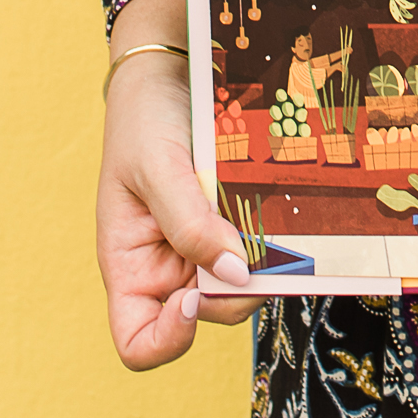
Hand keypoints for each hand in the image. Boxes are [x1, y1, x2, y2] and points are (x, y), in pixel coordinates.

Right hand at [97, 0, 260, 368]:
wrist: (170, 74)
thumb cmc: (144, 120)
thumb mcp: (157, 167)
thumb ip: (189, 224)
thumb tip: (232, 275)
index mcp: (130, 267)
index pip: (138, 343)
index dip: (167, 340)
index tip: (193, 299)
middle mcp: (168, 269)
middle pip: (207, 317)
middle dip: (234, 291)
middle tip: (257, 248)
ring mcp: (206, 250)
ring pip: (241, 286)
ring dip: (263, 265)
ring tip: (272, 224)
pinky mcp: (236, 226)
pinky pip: (260, 253)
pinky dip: (275, 243)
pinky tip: (286, 217)